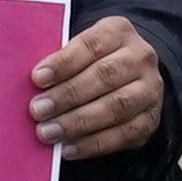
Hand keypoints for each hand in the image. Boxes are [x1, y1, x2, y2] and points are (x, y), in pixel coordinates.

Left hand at [29, 16, 164, 159]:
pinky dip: (93, 144)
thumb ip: (60, 61)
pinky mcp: (150, 120)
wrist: (131, 78)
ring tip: (48, 132)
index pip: (91, 45)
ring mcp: (149, 90)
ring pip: (115, 107)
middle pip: (104, 76)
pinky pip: (123, 135)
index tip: (37, 78)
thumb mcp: (80, 49)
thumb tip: (31, 85)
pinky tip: (68, 149)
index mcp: (119, 31)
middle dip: (67, 95)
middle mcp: (141, 57)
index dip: (64, 62)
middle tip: (37, 110)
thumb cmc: (91, 62)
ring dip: (77, 122)